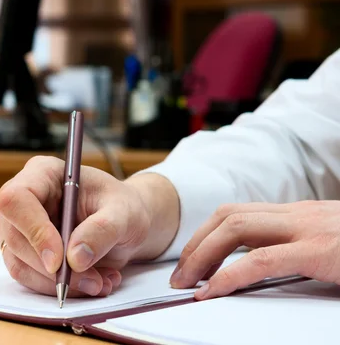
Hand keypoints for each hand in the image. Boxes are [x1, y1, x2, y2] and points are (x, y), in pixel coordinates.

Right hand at [0, 156, 179, 297]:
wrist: (124, 225)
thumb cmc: (122, 208)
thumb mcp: (124, 213)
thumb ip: (102, 230)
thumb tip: (75, 258)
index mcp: (43, 173)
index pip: (16, 199)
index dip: (33, 230)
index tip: (60, 260)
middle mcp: (24, 199)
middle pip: (15, 237)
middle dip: (53, 269)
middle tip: (93, 281)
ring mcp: (20, 227)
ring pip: (20, 263)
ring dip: (58, 283)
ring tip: (100, 282)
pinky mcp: (23, 253)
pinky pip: (29, 278)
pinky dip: (58, 288)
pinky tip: (91, 283)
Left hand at [170, 201, 339, 299]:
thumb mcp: (329, 243)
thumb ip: (298, 248)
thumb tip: (259, 265)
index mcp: (298, 213)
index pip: (238, 213)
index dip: (207, 234)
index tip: (193, 259)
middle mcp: (298, 214)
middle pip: (228, 216)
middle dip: (196, 244)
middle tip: (180, 274)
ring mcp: (308, 228)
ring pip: (235, 228)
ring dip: (202, 254)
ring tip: (187, 282)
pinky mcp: (319, 251)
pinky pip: (261, 259)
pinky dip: (229, 275)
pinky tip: (213, 291)